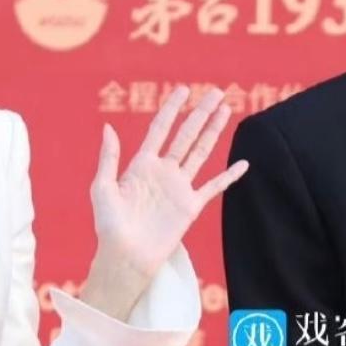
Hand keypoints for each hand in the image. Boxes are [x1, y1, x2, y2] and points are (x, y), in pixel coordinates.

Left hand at [89, 84, 249, 283]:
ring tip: (226, 110)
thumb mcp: (102, 187)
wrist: (126, 255)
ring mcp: (179, 188)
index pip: (160, 129)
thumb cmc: (109, 224)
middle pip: (186, 135)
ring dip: (214, 132)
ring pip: (201, 153)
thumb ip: (109, 158)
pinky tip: (243, 164)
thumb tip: (109, 127)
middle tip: (215, 92)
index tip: (182, 90)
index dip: (172, 109)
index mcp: (142, 164)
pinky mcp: (190, 207)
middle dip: (200, 112)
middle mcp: (164, 171)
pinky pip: (214, 188)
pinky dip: (229, 176)